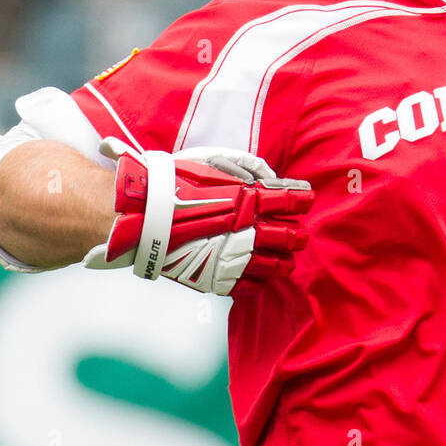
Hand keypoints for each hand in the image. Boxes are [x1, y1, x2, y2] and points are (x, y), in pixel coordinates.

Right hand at [82, 137, 312, 295]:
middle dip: (296, 235)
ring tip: (287, 261)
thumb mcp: (213, 160)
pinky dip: (258, 281)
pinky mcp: (216, 279)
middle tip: (301, 235)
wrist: (139, 217)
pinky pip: (247, 285)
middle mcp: (245, 230)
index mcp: (247, 199)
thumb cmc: (173, 183)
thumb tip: (269, 177)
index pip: (287, 200)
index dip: (301, 200)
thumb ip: (246, 166)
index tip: (307, 199)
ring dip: (284, 261)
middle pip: (286, 236)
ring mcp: (232, 257)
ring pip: (272, 265)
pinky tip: (261, 277)